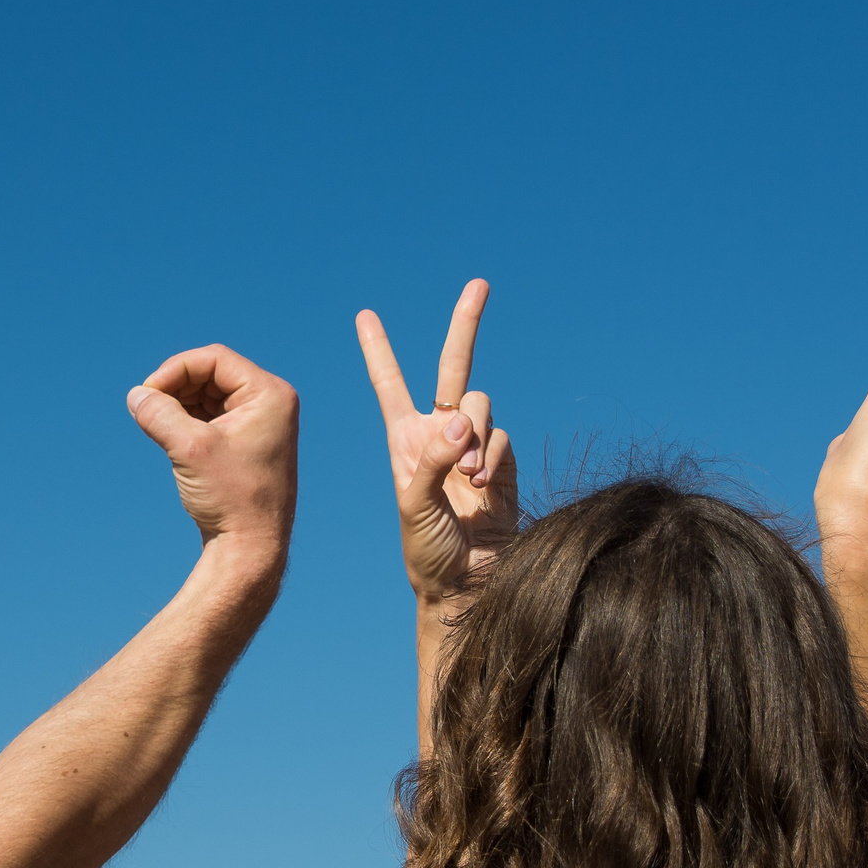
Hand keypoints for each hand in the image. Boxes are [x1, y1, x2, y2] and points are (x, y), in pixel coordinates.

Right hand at [126, 344, 298, 563]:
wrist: (250, 548)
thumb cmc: (231, 498)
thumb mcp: (190, 449)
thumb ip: (160, 414)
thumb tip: (135, 394)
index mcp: (269, 395)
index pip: (214, 359)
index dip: (175, 369)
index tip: (148, 393)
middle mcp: (269, 404)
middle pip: (210, 374)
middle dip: (175, 388)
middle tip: (148, 411)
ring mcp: (258, 424)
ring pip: (206, 395)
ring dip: (178, 406)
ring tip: (158, 427)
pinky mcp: (243, 443)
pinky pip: (209, 417)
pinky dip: (185, 422)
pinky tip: (171, 440)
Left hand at [356, 280, 517, 602]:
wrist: (467, 583)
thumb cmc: (427, 550)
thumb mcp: (413, 504)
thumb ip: (433, 459)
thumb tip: (460, 422)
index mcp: (406, 439)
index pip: (389, 384)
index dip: (378, 350)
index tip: (365, 316)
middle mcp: (439, 434)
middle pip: (455, 367)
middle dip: (467, 324)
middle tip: (480, 283)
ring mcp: (474, 446)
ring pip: (480, 406)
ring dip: (472, 435)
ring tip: (463, 479)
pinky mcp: (503, 464)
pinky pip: (500, 439)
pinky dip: (490, 458)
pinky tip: (479, 488)